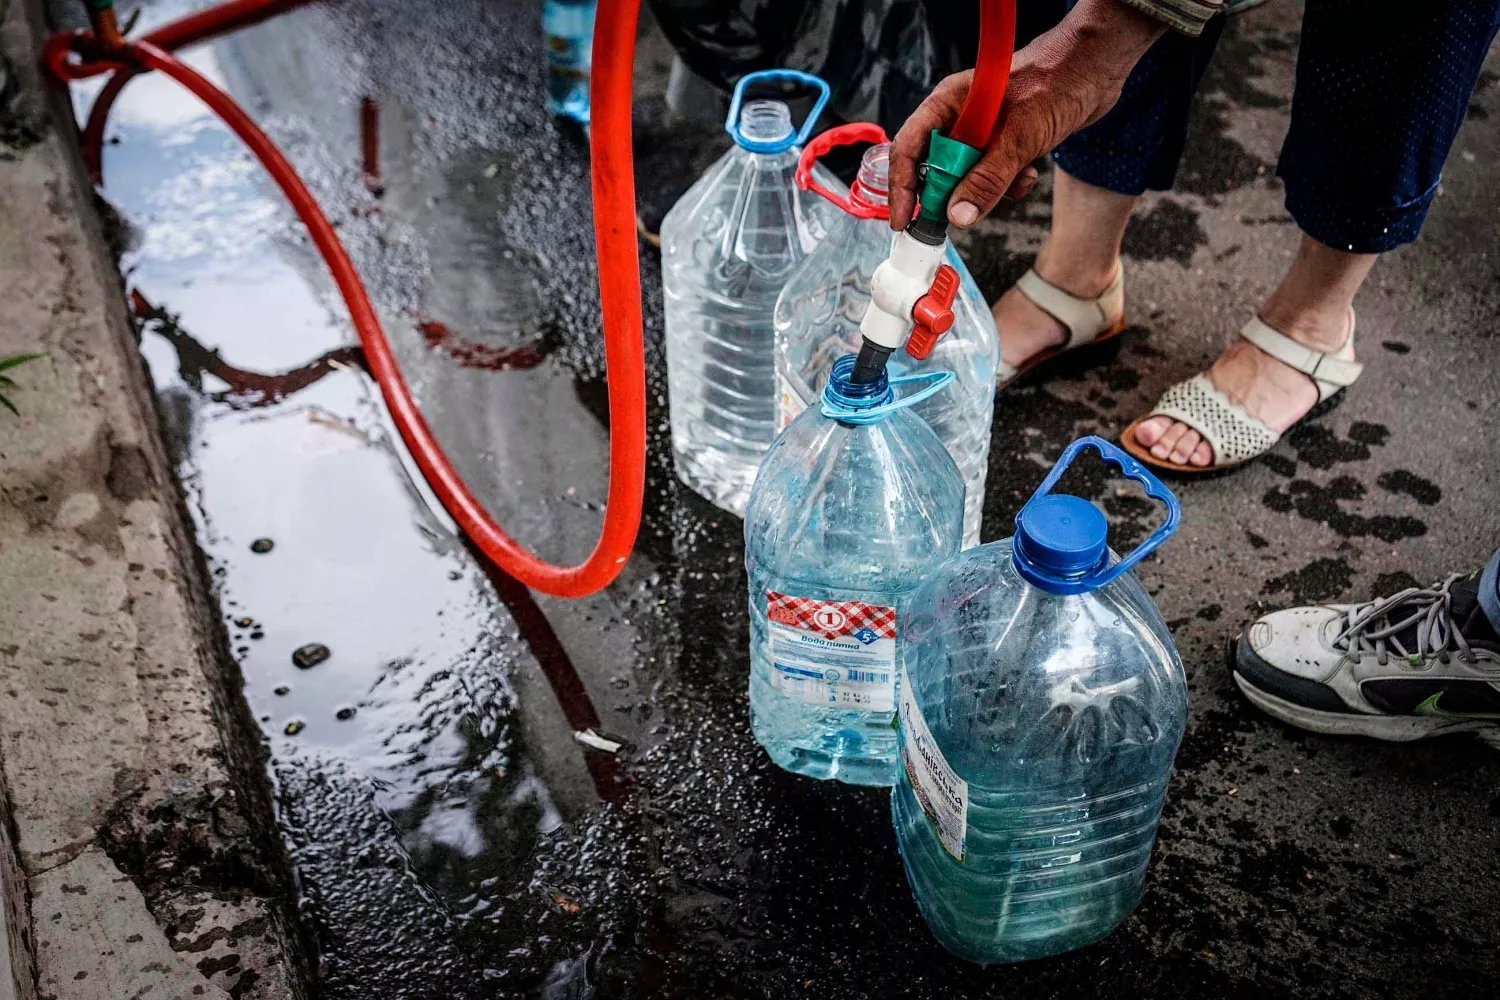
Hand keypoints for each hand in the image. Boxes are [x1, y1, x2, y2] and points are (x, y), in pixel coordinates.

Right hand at [888, 0, 1166, 229]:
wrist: (1100, 67)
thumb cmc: (1058, 80)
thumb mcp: (1020, 136)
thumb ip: (987, 179)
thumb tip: (958, 216)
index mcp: (949, 105)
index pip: (909, 149)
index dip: (902, 187)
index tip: (904, 220)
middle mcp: (961, 119)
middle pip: (935, 169)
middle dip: (949, 195)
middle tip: (958, 218)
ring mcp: (984, 133)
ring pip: (967, 178)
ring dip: (988, 191)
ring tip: (1014, 183)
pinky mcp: (1006, 144)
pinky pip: (994, 178)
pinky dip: (1010, 185)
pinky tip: (1029, 173)